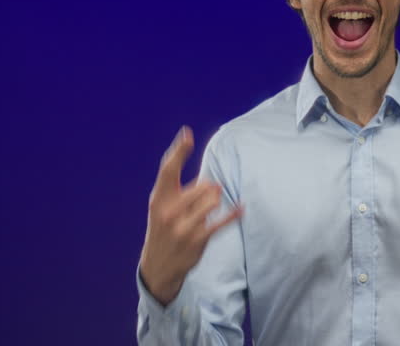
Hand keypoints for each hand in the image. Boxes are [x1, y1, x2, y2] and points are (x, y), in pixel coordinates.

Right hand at [140, 126, 242, 304]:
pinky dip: (232, 214)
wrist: (157, 265)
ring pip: (212, 201)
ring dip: (216, 201)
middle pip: (202, 186)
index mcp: (158, 199)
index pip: (168, 170)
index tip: (187, 134)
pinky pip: (220, 222)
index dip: (178, 151)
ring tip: (210, 207)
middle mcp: (168, 211)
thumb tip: (207, 177)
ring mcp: (182, 227)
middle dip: (210, 188)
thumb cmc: (163, 227)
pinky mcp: (196, 240)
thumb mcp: (161, 206)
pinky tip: (241, 208)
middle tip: (207, 196)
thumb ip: (176, 188)